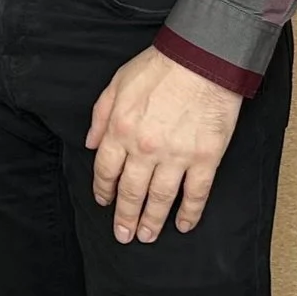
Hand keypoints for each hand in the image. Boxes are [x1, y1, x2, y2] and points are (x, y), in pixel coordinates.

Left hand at [87, 47, 243, 243]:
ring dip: (152, 221)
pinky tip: (184, 225)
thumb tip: (90, 144)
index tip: (104, 202)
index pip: (106, 170)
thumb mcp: (116, 83)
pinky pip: (196, 194)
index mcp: (120, 129)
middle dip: (125, 216)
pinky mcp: (206, 158)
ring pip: (160, 198)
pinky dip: (190, 213)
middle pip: (131, 191)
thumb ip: (100, 116)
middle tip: (123, 234)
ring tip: (147, 236)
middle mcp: (145, 148)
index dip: (103, 190)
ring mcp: (176, 156)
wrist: (201, 58)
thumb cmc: (159, 67)